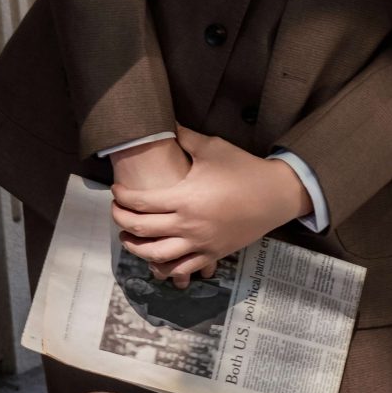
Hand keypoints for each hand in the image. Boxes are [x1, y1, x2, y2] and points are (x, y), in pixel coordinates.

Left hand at [112, 130, 310, 283]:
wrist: (275, 195)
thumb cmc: (243, 169)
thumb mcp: (212, 147)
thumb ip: (184, 137)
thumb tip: (164, 122)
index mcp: (185, 198)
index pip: (141, 202)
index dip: (122, 197)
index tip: (116, 190)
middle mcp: (188, 224)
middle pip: (141, 229)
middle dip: (121, 220)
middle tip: (116, 211)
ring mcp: (200, 243)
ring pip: (156, 256)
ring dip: (136, 248)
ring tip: (128, 238)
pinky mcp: (211, 254)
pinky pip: (181, 269)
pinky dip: (164, 268)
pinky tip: (155, 260)